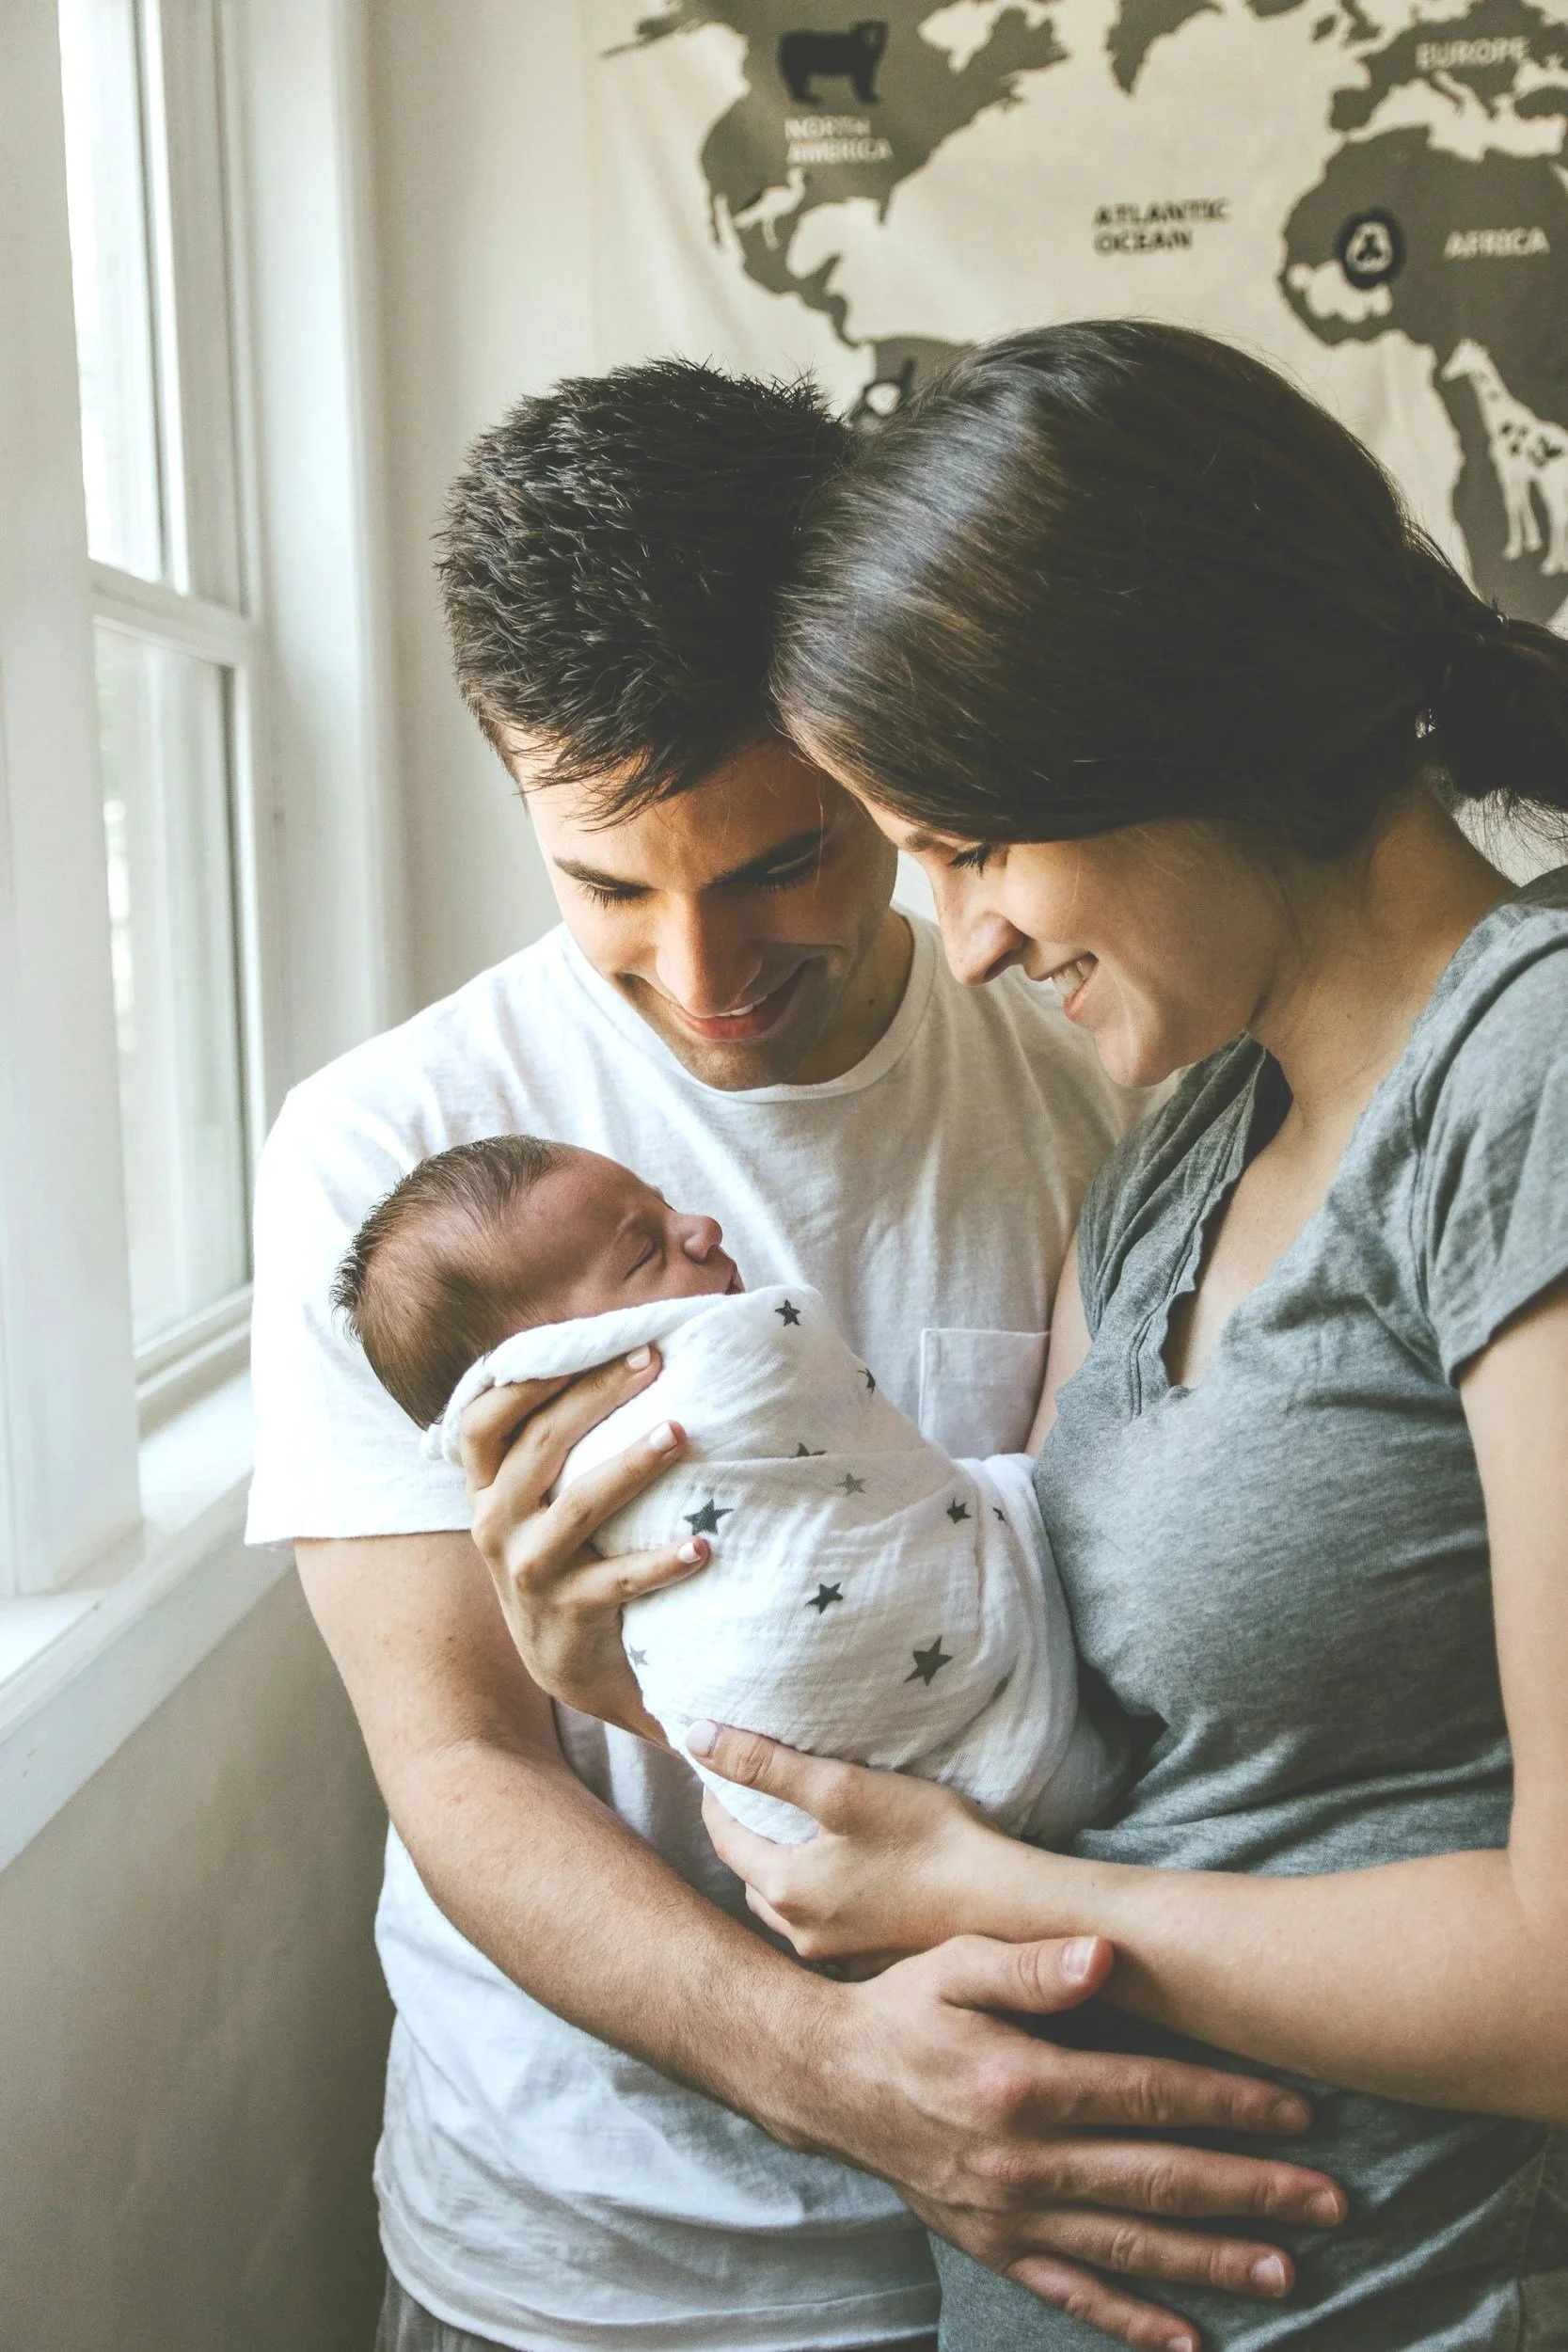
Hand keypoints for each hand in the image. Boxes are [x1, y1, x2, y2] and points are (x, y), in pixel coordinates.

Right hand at [459, 1348, 708, 1733]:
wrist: (567, 1663)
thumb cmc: (565, 1556)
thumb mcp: (537, 1503)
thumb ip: (554, 1445)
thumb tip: (623, 1357)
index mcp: (488, 1488)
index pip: (485, 1421)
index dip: (529, 1379)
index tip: (591, 1342)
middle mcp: (497, 1525)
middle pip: (540, 1444)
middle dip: (596, 1396)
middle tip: (654, 1362)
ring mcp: (529, 1571)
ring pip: (579, 1505)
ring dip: (631, 1465)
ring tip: (679, 1432)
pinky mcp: (569, 1613)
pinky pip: (618, 1581)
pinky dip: (661, 1562)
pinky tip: (702, 1545)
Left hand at [694, 1721, 996, 1963]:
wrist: (1006, 1909)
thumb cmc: (928, 1840)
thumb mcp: (841, 1788)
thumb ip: (765, 1764)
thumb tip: (696, 1738)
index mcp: (786, 1892)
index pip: (724, 1840)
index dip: (717, 1798)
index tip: (718, 1767)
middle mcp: (802, 1935)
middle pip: (752, 1878)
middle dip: (745, 1838)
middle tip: (752, 1799)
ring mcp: (838, 1957)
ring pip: (787, 1908)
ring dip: (780, 1871)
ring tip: (794, 1835)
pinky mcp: (872, 1962)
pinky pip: (825, 1926)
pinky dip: (818, 1898)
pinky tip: (843, 1877)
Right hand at [791, 1935, 1344, 2351]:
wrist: (826, 2079)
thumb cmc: (901, 2006)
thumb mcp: (955, 1963)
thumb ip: (1032, 1963)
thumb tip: (1104, 1955)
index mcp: (1021, 2083)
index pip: (1148, 2095)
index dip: (1228, 2102)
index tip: (1297, 2109)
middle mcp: (1023, 2160)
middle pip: (1158, 2178)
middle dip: (1252, 2190)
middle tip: (1333, 2201)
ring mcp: (1010, 2215)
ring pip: (1130, 2245)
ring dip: (1213, 2258)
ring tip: (1289, 2268)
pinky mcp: (995, 2247)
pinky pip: (1074, 2294)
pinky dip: (1134, 2323)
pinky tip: (1191, 2340)